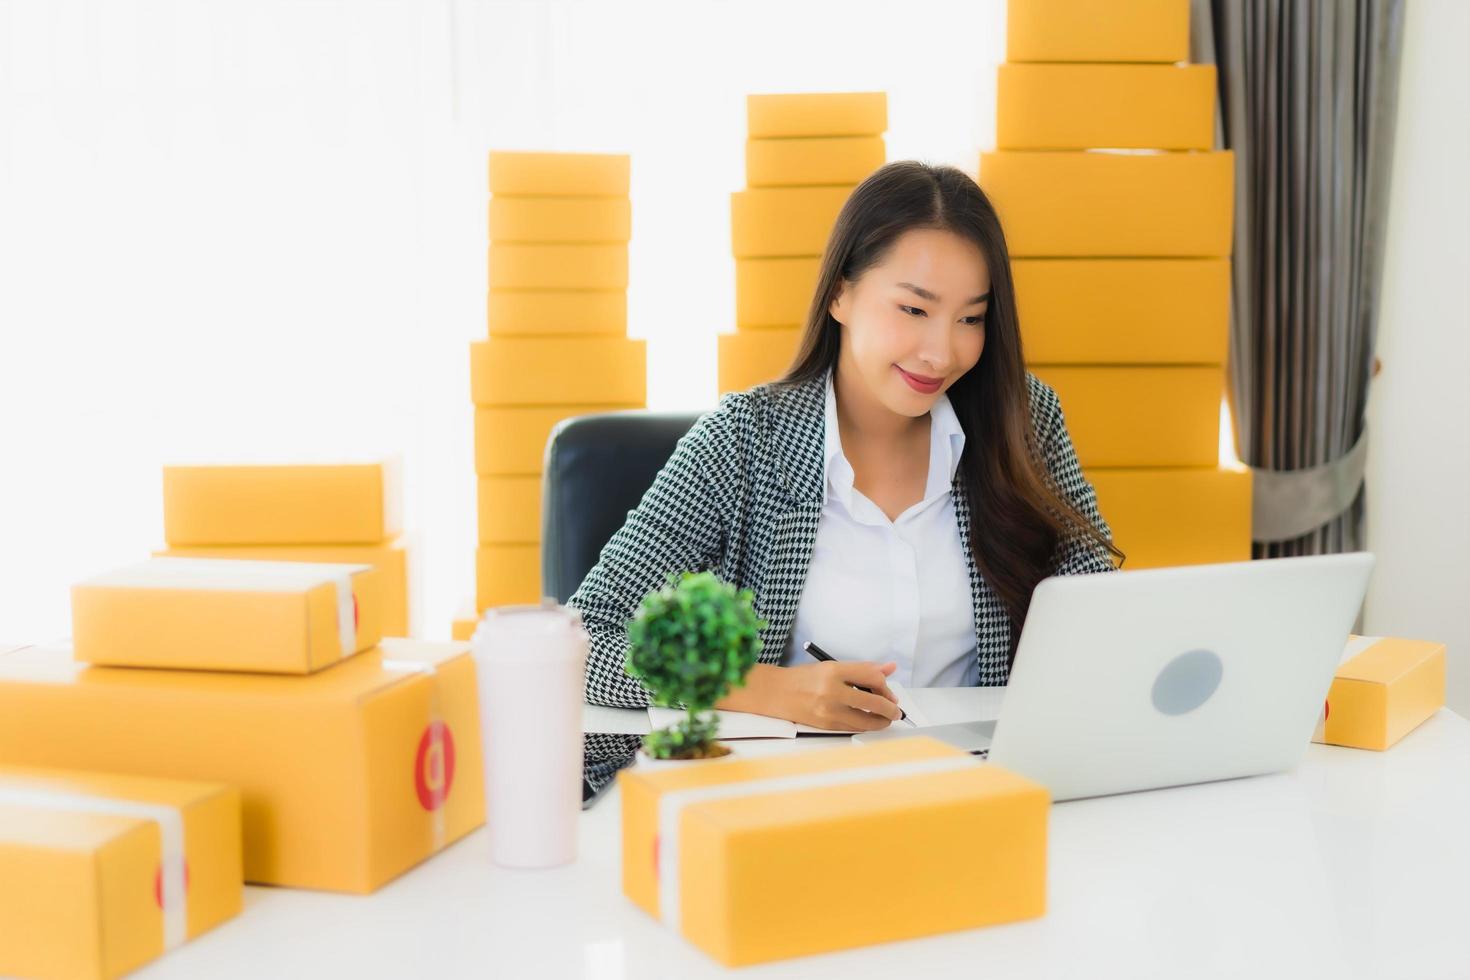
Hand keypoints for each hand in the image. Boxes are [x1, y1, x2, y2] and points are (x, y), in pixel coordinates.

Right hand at [772, 659, 902, 731]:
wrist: (777, 693)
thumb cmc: (803, 678)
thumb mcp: (832, 666)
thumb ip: (862, 669)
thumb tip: (889, 668)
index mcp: (834, 671)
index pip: (872, 677)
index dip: (886, 686)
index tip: (889, 691)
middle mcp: (832, 691)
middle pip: (874, 702)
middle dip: (890, 708)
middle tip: (895, 710)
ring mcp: (829, 711)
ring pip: (867, 721)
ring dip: (882, 721)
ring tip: (886, 719)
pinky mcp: (826, 725)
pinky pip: (854, 728)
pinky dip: (866, 726)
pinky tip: (869, 722)